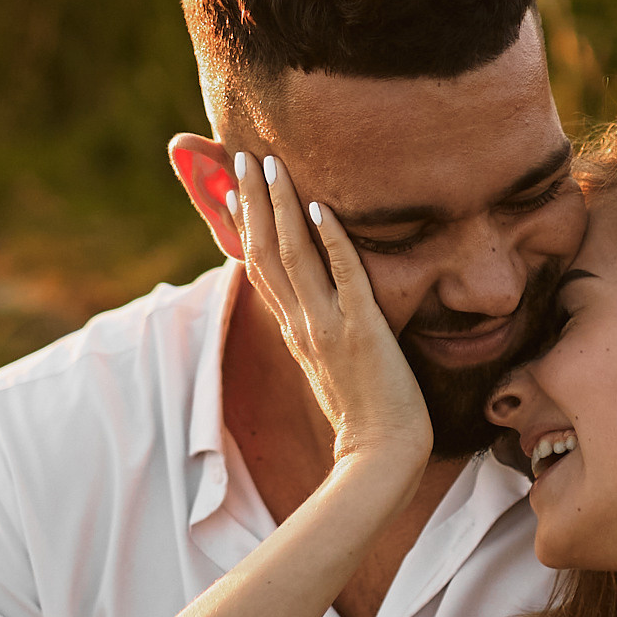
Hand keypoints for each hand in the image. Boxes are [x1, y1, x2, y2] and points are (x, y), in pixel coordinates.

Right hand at [232, 152, 431, 487]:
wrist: (381, 459)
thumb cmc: (366, 423)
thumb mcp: (330, 373)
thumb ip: (319, 339)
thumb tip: (312, 319)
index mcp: (295, 332)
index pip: (261, 269)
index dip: (245, 226)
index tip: (234, 189)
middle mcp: (303, 324)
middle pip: (267, 252)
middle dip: (254, 201)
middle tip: (244, 156)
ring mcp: (330, 327)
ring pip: (295, 255)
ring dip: (282, 207)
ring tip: (271, 166)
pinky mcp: (364, 332)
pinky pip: (346, 277)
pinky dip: (332, 241)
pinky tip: (323, 208)